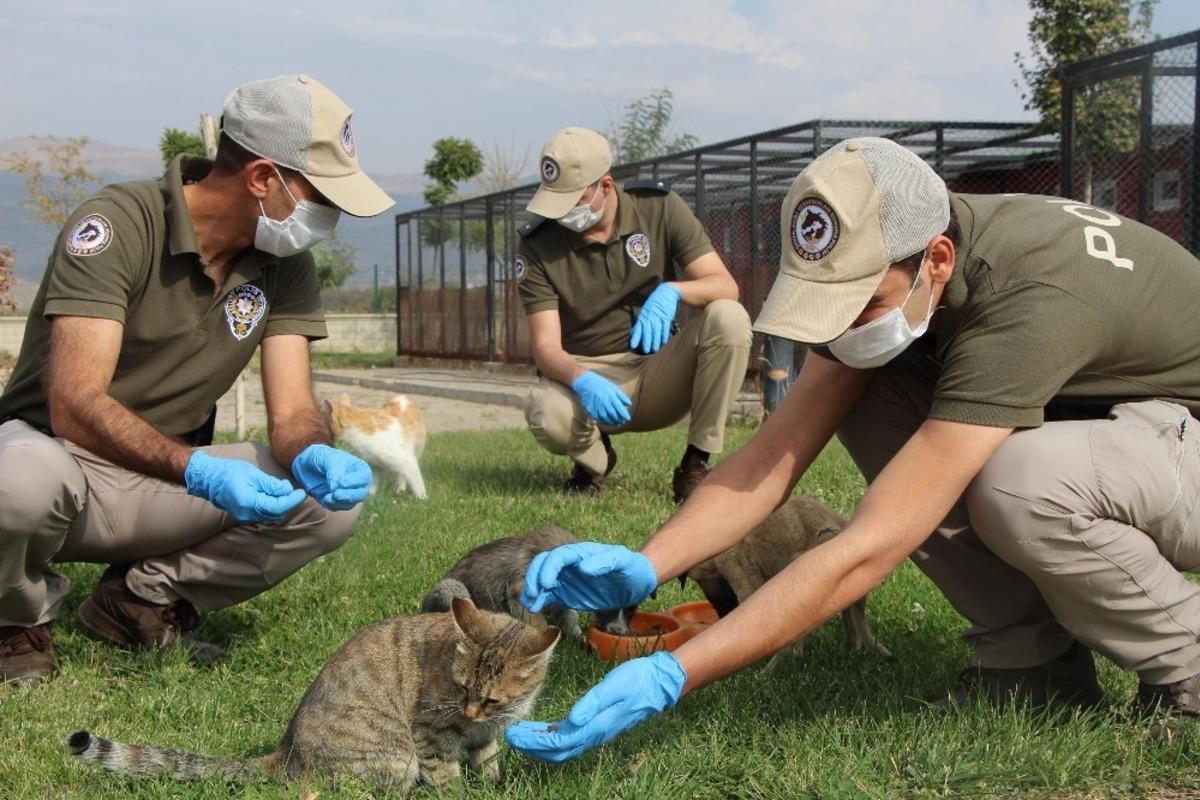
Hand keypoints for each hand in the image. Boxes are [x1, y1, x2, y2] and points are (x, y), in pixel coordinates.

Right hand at [184, 451, 306, 523]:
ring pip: (270, 516)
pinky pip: (263, 514)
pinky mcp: (244, 515)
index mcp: (248, 502)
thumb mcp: (253, 474)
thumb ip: (271, 484)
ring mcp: (244, 517)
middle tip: (298, 492)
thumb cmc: (229, 471)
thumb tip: (288, 490)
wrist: (208, 478)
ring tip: (288, 492)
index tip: (301, 493)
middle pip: (275, 514)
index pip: (277, 507)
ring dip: (282, 506)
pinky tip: (276, 495)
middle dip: (289, 504)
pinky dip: (273, 507)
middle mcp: (246, 514)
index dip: (292, 501)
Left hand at [291, 444, 372, 509]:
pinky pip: (338, 507)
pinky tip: (325, 498)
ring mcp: (349, 494)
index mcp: (359, 468)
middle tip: (336, 494)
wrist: (307, 466)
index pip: (364, 477)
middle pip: (361, 493)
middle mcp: (358, 483)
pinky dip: (332, 504)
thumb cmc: (321, 457)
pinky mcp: (338, 502)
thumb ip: (334, 470)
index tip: (340, 482)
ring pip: (350, 503)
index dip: (354, 481)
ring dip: (339, 502)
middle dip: (349, 496)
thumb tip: (337, 486)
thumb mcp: (327, 457)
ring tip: (327, 497)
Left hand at [506, 651, 685, 761]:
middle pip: (557, 750)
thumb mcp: (614, 686)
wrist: (660, 683)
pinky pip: (571, 737)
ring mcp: (597, 731)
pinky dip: (553, 735)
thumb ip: (592, 703)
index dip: (533, 741)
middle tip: (510, 736)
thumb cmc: (638, 680)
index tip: (513, 734)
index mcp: (596, 726)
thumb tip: (570, 721)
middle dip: (531, 746)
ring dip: (540, 742)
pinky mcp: (599, 723)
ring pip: (563, 746)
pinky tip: (545, 727)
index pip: (557, 742)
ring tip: (522, 733)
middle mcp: (594, 734)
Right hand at [521, 542, 656, 613]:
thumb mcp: (623, 561)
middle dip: (534, 577)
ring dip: (532, 590)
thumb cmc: (631, 568)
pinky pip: (547, 596)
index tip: (547, 584)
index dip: (549, 568)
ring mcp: (565, 579)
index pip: (558, 556)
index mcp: (580, 552)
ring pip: (541, 580)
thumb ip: (606, 561)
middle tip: (532, 594)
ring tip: (529, 604)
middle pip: (543, 564)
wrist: (636, 584)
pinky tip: (533, 608)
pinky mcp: (565, 594)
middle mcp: (568, 564)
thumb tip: (583, 567)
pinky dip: (538, 600)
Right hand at [570, 372, 631, 426]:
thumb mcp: (613, 387)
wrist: (585, 382)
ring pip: (605, 417)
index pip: (619, 407)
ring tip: (617, 424)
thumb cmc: (602, 384)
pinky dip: (603, 422)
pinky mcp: (590, 409)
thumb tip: (629, 404)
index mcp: (610, 395)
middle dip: (619, 420)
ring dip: (612, 422)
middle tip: (623, 422)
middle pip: (613, 414)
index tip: (628, 419)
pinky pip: (598, 418)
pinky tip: (607, 422)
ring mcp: (596, 405)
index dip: (624, 414)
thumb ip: (621, 396)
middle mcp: (604, 401)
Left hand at [630, 283, 680, 354]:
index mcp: (643, 315)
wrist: (666, 292)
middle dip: (646, 341)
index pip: (638, 328)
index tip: (633, 346)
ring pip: (656, 330)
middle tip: (646, 351)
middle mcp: (650, 316)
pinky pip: (665, 326)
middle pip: (647, 330)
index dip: (636, 337)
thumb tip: (633, 332)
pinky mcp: (667, 316)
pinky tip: (664, 341)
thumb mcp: (645, 311)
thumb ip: (640, 322)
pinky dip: (664, 334)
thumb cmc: (654, 304)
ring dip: (656, 340)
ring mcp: (658, 316)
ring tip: (655, 349)